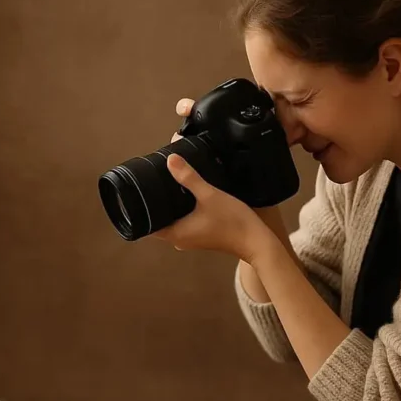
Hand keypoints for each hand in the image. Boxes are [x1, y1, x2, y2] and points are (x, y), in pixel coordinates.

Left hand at [153, 99, 278, 261]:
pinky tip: (188, 195)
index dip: (142, 207)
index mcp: (174, 234)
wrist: (257, 240)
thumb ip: (189, 177)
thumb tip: (170, 160)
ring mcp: (190, 239)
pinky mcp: (201, 236)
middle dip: (158, 201)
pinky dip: (183, 210)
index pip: (147, 223)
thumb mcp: (209, 195)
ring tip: (171, 184)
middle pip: (159, 219)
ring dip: (171, 205)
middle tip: (157, 181)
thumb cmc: (233, 222)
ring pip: (172, 220)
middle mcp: (179, 240)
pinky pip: (184, 222)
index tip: (142, 190)